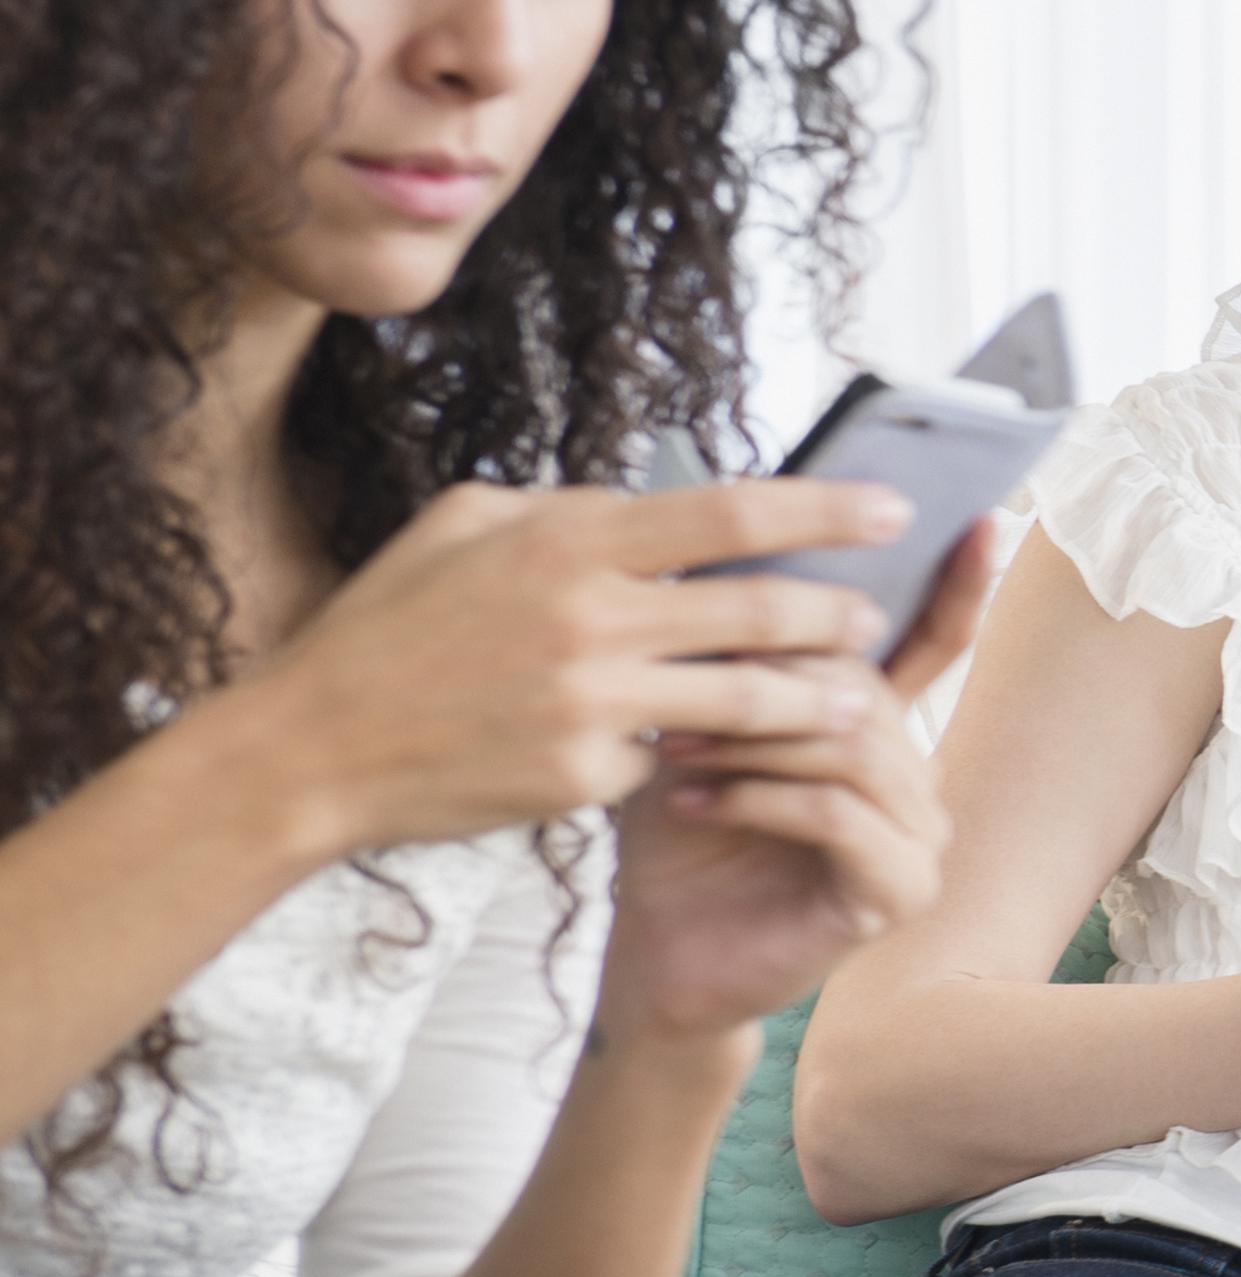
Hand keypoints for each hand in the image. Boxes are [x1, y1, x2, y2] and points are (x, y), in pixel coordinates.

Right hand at [235, 475, 923, 861]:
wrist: (310, 751)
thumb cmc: (386, 628)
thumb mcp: (462, 526)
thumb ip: (563, 509)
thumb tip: (645, 501)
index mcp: (567, 543)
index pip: (731, 512)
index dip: (826, 510)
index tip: (894, 509)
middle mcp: (590, 620)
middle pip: (761, 611)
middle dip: (836, 616)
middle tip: (872, 619)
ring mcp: (591, 704)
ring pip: (746, 701)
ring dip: (813, 700)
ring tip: (850, 698)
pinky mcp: (586, 776)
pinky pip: (665, 760)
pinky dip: (684, 756)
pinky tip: (696, 762)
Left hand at [596, 519, 1000, 1048]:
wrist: (662, 956)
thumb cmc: (677, 840)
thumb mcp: (701, 727)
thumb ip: (739, 662)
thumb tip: (726, 553)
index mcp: (883, 731)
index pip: (937, 646)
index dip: (960, 585)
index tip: (978, 517)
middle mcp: (918, 780)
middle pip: (869, 689)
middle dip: (769, 680)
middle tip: (677, 682)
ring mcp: (920, 840)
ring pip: (855, 747)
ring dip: (754, 740)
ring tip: (675, 747)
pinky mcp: (899, 894)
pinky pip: (840, 815)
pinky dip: (760, 799)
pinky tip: (693, 804)